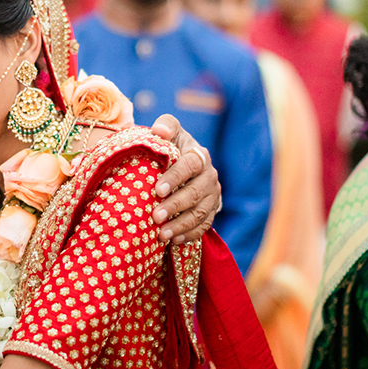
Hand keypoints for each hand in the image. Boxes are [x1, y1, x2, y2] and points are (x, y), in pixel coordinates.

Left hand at [145, 115, 221, 243]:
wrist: (182, 166)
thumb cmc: (171, 148)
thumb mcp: (170, 133)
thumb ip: (166, 126)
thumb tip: (159, 130)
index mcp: (198, 155)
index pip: (190, 165)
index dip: (176, 177)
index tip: (158, 189)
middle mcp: (209, 176)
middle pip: (196, 192)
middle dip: (176, 206)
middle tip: (155, 216)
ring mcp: (212, 196)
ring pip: (201, 212)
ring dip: (181, 224)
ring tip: (161, 235)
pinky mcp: (211, 211)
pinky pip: (204, 226)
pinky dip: (190, 235)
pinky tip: (174, 241)